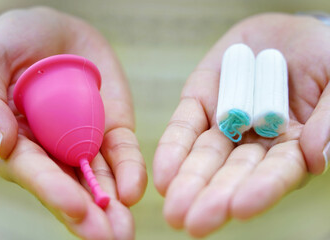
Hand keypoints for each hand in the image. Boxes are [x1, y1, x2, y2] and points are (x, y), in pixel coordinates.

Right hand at [0, 7, 146, 239]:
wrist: (53, 32)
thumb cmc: (11, 43)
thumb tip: (1, 145)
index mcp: (15, 142)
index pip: (34, 172)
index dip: (55, 192)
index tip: (78, 211)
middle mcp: (50, 151)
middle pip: (69, 187)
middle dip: (89, 215)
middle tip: (111, 238)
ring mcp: (83, 142)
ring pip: (98, 178)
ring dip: (113, 204)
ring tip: (125, 231)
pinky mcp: (111, 129)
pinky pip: (122, 152)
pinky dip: (130, 171)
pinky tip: (134, 190)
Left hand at [153, 13, 329, 236]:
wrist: (286, 33)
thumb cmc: (323, 58)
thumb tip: (315, 159)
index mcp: (290, 146)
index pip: (275, 174)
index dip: (260, 190)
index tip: (240, 209)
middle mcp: (253, 142)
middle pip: (232, 173)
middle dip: (213, 197)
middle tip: (192, 223)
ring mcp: (223, 123)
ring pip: (203, 156)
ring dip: (188, 181)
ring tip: (172, 206)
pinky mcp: (198, 102)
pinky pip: (183, 127)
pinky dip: (173, 148)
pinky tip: (162, 174)